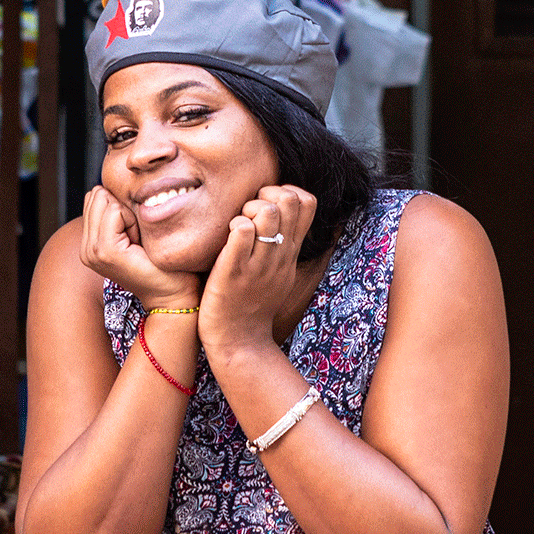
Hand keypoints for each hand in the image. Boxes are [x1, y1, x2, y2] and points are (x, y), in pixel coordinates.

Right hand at [77, 186, 200, 307]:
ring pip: (104, 200)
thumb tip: (116, 184)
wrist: (174, 293)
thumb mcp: (136, 232)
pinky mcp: (105, 251)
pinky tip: (140, 243)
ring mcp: (92, 251)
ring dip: (128, 215)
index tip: (136, 234)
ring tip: (139, 241)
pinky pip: (114, 212)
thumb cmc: (163, 262)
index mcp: (90, 243)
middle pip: (97, 194)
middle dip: (122, 208)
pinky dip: (132, 221)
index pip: (95, 196)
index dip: (121, 206)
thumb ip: (119, 212)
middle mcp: (85, 248)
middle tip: (138, 237)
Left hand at [200, 185, 318, 349]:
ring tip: (236, 226)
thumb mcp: (281, 271)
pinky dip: (234, 225)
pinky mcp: (233, 271)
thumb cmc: (253, 303)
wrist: (240, 343)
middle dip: (265, 195)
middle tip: (248, 214)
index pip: (307, 201)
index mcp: (290, 252)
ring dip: (248, 209)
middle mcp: (279, 255)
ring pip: (266, 212)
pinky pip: (241, 231)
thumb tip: (284, 211)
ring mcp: (258, 263)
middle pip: (289, 199)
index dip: (286, 191)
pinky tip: (226, 238)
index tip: (267, 206)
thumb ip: (284, 242)